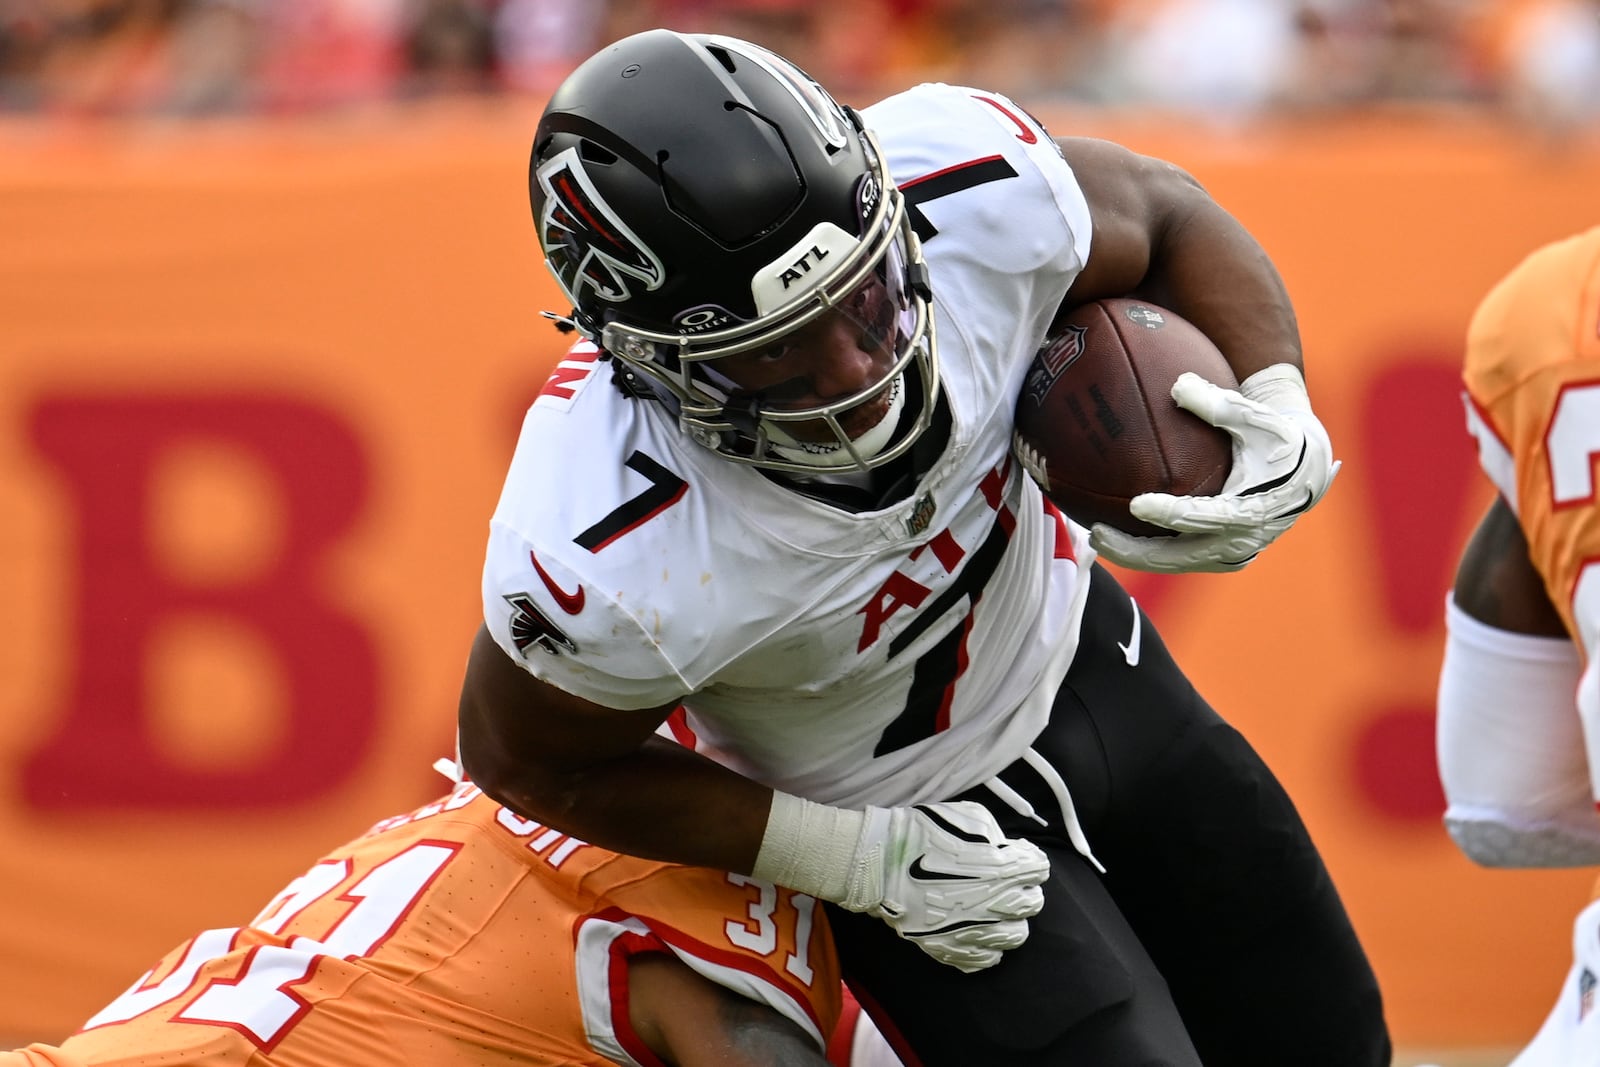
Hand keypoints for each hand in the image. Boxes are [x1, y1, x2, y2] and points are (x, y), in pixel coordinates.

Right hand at [839, 800, 1048, 972]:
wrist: (879, 862)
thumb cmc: (923, 833)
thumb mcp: (969, 817)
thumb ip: (998, 836)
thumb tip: (1011, 850)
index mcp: (1003, 868)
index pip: (1038, 868)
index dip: (1028, 859)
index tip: (1017, 856)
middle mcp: (995, 904)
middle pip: (1032, 904)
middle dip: (1023, 889)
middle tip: (1006, 882)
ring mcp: (974, 931)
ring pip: (1015, 936)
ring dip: (1009, 920)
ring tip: (992, 909)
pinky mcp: (952, 949)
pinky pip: (985, 959)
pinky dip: (986, 947)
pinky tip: (976, 931)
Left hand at [1090, 364, 1339, 572]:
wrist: (1308, 468)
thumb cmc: (1278, 436)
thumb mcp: (1256, 417)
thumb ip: (1219, 404)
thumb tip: (1178, 384)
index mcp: (1253, 508)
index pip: (1205, 516)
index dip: (1170, 513)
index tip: (1136, 503)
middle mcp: (1242, 539)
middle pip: (1181, 556)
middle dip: (1135, 550)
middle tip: (1095, 533)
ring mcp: (1232, 552)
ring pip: (1176, 563)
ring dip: (1135, 555)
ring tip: (1095, 538)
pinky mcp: (1224, 556)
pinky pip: (1181, 559)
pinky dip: (1149, 553)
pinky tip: (1116, 536)